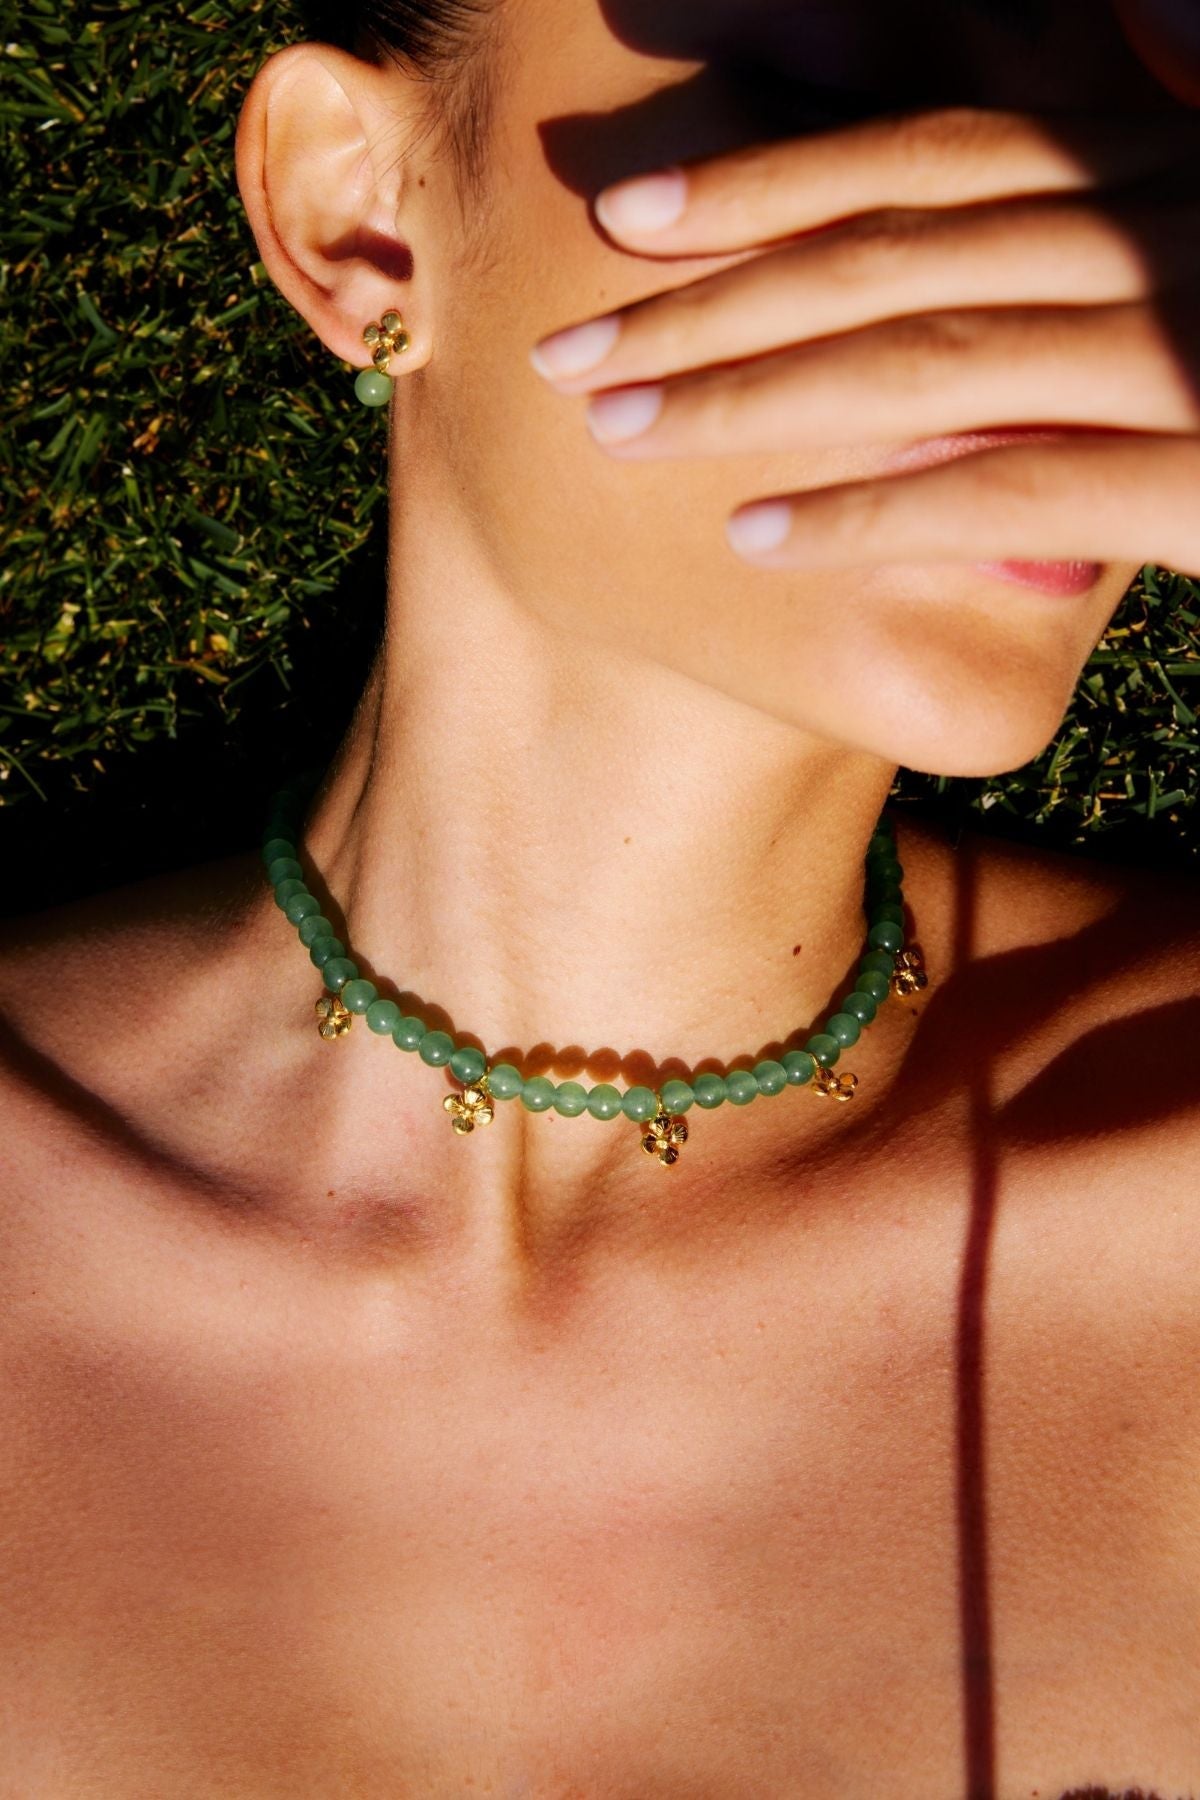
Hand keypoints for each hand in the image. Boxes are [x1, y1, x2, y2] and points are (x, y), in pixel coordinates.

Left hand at [530, 103, 1199, 577]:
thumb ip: (1122, 247)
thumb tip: (994, 289)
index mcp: (1167, 163)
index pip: (932, 152)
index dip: (770, 176)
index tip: (634, 213)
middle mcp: (1168, 225)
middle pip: (893, 246)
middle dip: (710, 293)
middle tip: (566, 341)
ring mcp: (1190, 341)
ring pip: (923, 355)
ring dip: (750, 393)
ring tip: (617, 429)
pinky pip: (1005, 486)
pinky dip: (873, 509)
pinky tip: (756, 537)